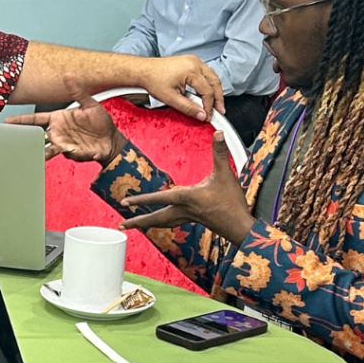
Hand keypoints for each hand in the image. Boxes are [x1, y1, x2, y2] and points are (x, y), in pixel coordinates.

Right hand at [6, 76, 126, 164]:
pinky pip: (57, 154)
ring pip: (43, 147)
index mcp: (59, 118)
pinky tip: (51, 153)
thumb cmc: (101, 123)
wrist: (111, 141)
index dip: (22, 120)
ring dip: (34, 149)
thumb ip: (77, 91)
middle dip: (22, 136)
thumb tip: (68, 75)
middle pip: (34, 134)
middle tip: (10, 137)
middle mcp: (57, 131)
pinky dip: (51, 154)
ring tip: (25, 151)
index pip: (36, 118)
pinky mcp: (69, 153)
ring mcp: (62, 143)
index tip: (8, 121)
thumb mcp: (90, 104)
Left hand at [118, 132, 253, 247]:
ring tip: (134, 225)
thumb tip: (218, 133)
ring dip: (147, 223)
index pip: (159, 198)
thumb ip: (219, 152)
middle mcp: (184, 210)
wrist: (242, 228)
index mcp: (187, 198)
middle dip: (138, 221)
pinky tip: (160, 219)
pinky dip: (162, 221)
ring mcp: (188, 217)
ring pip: (162, 222)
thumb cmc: (233, 203)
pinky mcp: (194, 220)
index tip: (126, 202)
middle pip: (155, 218)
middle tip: (121, 225)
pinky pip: (172, 221)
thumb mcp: (226, 174)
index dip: (142, 199)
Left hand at [137, 54, 224, 120]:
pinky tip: (206, 93)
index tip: (208, 116)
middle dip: (218, 98)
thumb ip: (188, 108)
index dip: (209, 106)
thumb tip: (202, 115)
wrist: (142, 70)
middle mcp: (194, 62)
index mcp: (191, 70)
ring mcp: (193, 60)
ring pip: (212, 76)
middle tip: (220, 111)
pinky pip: (205, 73)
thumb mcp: (171, 98)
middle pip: (214, 82)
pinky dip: (208, 83)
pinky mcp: (190, 61)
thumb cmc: (153, 80)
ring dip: (215, 90)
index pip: (207, 91)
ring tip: (215, 104)